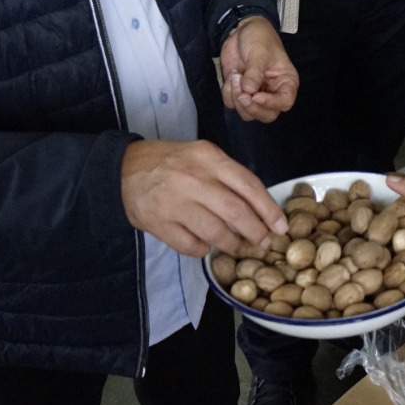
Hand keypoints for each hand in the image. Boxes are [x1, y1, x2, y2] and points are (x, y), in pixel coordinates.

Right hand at [120, 139, 286, 257]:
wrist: (123, 169)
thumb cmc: (171, 162)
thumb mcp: (201, 155)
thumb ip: (228, 175)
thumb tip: (260, 206)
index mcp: (208, 157)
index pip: (248, 185)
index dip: (268, 209)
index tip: (280, 226)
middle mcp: (193, 178)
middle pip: (236, 212)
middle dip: (256, 232)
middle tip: (264, 242)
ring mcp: (175, 202)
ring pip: (216, 232)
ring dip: (232, 245)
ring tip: (237, 246)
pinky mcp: (159, 223)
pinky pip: (191, 245)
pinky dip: (203, 249)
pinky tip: (205, 245)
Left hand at [219, 16, 297, 122]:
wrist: (241, 29)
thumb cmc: (259, 37)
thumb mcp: (259, 52)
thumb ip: (255, 73)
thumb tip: (249, 91)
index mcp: (286, 82)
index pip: (284, 102)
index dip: (271, 104)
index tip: (255, 96)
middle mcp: (273, 91)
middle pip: (266, 115)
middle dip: (251, 107)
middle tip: (242, 93)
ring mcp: (255, 93)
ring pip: (248, 113)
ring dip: (237, 99)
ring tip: (236, 76)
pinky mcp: (240, 91)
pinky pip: (232, 104)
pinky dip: (228, 93)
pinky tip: (232, 76)